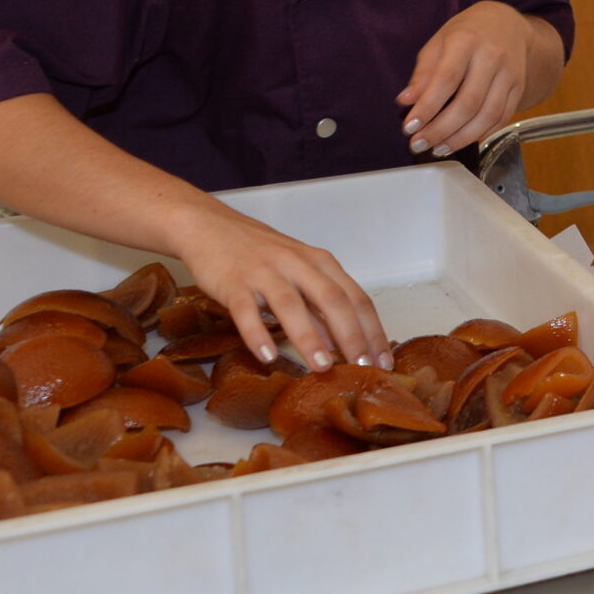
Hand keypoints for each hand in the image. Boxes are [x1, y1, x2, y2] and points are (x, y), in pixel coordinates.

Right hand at [166, 197, 390, 370]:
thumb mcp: (297, 274)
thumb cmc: (258, 254)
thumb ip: (317, 307)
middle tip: (363, 368)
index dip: (373, 330)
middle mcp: (298, 264)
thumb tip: (339, 344)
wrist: (208, 225)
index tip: (384, 360)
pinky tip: (268, 356)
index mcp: (320, 263)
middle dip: (352, 335)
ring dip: (309, 337)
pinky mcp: (233, 281)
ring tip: (322, 367)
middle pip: (333, 300)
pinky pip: (246, 309)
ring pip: (292, 305)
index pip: (356, 298)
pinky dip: (258, 333)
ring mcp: (265, 272)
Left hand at [398, 1, 537, 157]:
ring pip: (488, 115)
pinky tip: (463, 140)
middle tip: (419, 144)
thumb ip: (423, 73)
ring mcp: (510, 73)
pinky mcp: (519, 87)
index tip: (409, 127)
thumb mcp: (438, 43)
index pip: (446, 80)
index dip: (427, 107)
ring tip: (439, 149)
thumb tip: (407, 101)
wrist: (507, 24)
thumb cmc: (466, 34)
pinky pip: (503, 117)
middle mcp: (492, 57)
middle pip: (468, 103)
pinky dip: (482, 134)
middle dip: (441, 130)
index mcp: (466, 41)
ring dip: (461, 138)